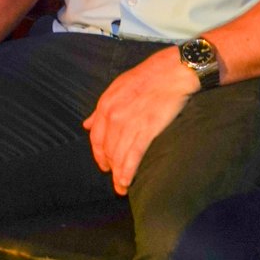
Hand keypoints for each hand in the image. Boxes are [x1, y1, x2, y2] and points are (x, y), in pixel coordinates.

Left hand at [82, 47, 197, 194]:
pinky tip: (126, 181)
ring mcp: (130, 122)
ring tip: (121, 187)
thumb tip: (86, 124)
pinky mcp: (147, 129)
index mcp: (106, 103)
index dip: (99, 154)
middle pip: (107, 149)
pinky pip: (133, 155)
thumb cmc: (148, 77)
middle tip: (115, 179)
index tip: (104, 165)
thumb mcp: (119, 87)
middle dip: (109, 166)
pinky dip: (128, 171)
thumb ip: (102, 109)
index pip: (95, 137)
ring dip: (118, 174)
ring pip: (118, 155)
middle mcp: (114, 114)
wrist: (173, 71)